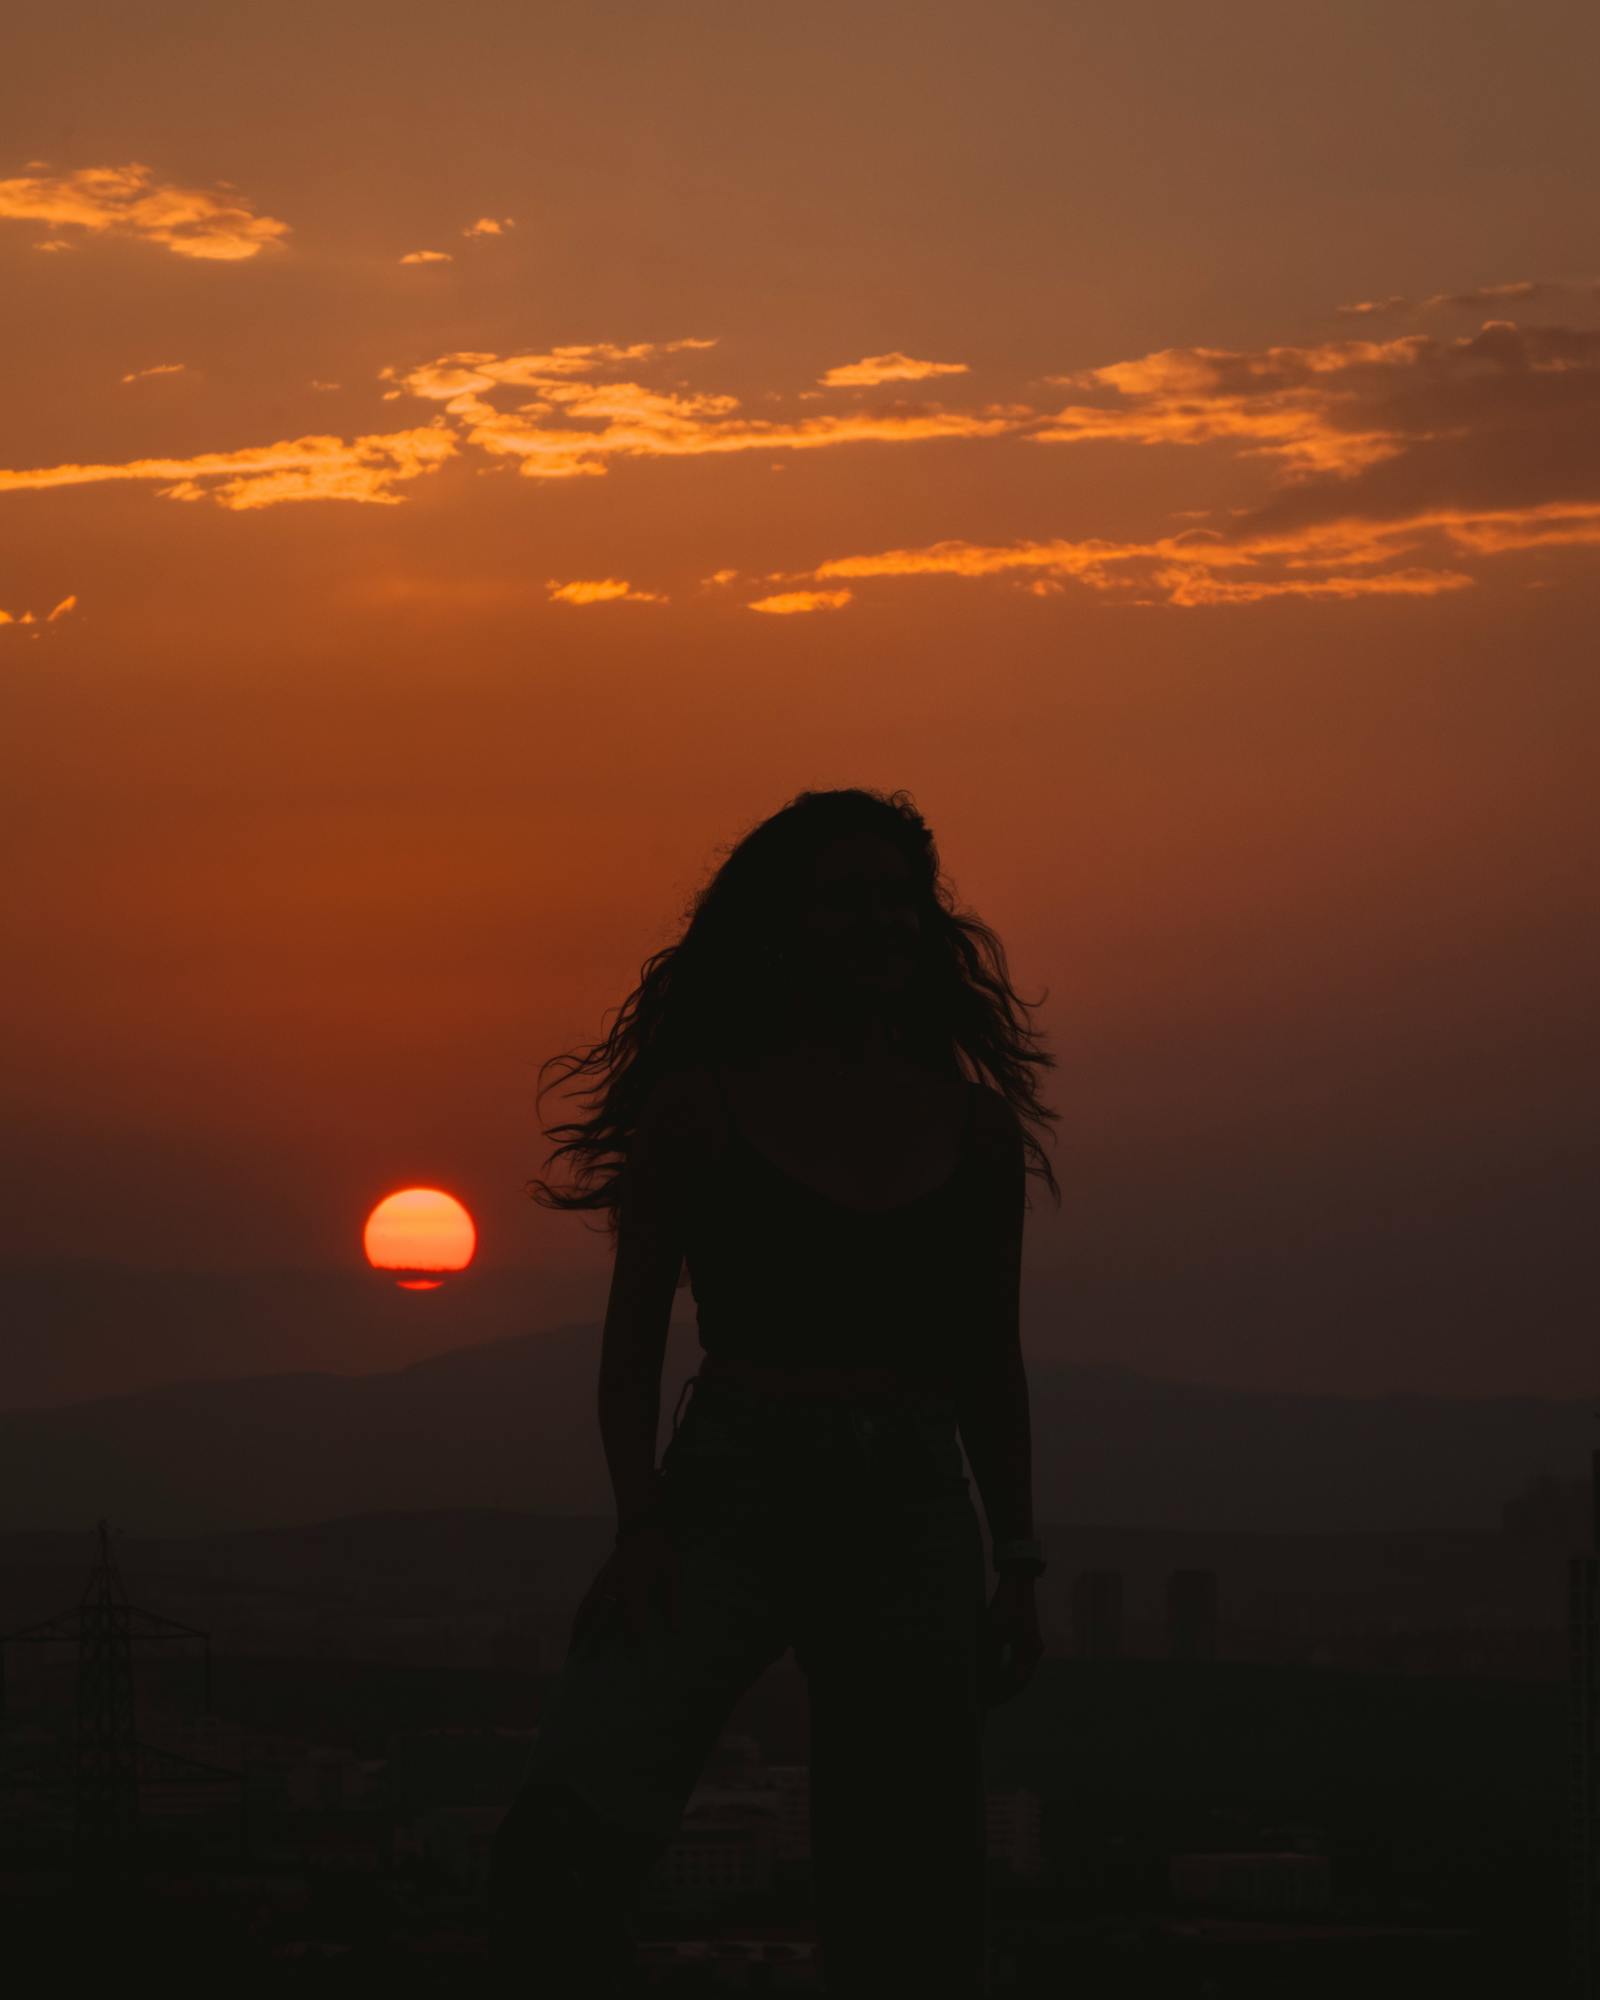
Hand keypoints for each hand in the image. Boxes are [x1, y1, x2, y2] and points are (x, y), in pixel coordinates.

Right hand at [569, 1517, 679, 1654]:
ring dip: (580, 1632)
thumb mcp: (672, 1574)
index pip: (632, 1617)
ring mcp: (603, 1582)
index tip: (632, 1656)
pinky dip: (579, 1618)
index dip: (633, 1637)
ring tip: (573, 1653)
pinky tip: (576, 1631)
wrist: (644, 1527)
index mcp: (634, 1584)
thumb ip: (672, 1602)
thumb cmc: (661, 1552)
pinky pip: (586, 1602)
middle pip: (601, 1617)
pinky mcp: (599, 1579)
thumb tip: (675, 1630)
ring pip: (588, 1611)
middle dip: (595, 1640)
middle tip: (589, 1662)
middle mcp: (614, 1585)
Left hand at [980, 1575, 1041, 1706]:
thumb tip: (983, 1678)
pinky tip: (995, 1673)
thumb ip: (990, 1655)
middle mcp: (1034, 1650)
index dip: (1000, 1693)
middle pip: (1020, 1680)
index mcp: (1029, 1650)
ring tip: (990, 1691)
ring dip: (1005, 1682)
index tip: (986, 1702)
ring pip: (1020, 1671)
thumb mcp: (994, 1629)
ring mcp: (1032, 1644)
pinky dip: (1008, 1670)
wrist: (1017, 1580)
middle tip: (987, 1701)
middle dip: (1003, 1691)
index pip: (1015, 1682)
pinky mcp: (1027, 1638)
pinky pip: (1018, 1661)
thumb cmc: (1006, 1604)